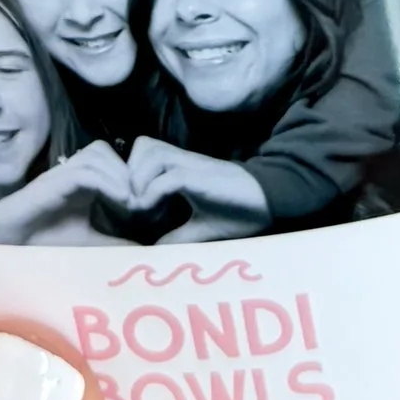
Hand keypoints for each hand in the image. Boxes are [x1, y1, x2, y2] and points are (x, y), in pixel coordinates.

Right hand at [0, 140, 140, 243]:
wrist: (12, 242)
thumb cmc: (46, 241)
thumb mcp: (88, 243)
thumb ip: (113, 244)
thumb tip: (143, 254)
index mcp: (83, 182)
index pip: (109, 159)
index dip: (130, 173)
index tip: (146, 200)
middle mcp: (72, 173)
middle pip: (104, 150)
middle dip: (127, 170)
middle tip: (142, 198)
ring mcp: (61, 175)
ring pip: (97, 155)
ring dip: (119, 174)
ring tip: (132, 200)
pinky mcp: (52, 183)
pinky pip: (85, 172)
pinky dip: (106, 182)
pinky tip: (121, 200)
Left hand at [127, 136, 272, 235]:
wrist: (270, 201)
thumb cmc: (239, 212)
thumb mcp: (201, 228)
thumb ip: (177, 235)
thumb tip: (154, 252)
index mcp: (180, 169)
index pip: (142, 153)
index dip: (131, 175)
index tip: (134, 208)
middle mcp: (183, 161)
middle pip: (141, 146)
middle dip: (130, 175)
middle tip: (135, 206)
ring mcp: (191, 166)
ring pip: (149, 154)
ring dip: (140, 182)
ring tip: (144, 208)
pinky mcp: (200, 176)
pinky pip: (167, 178)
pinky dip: (154, 193)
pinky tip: (157, 213)